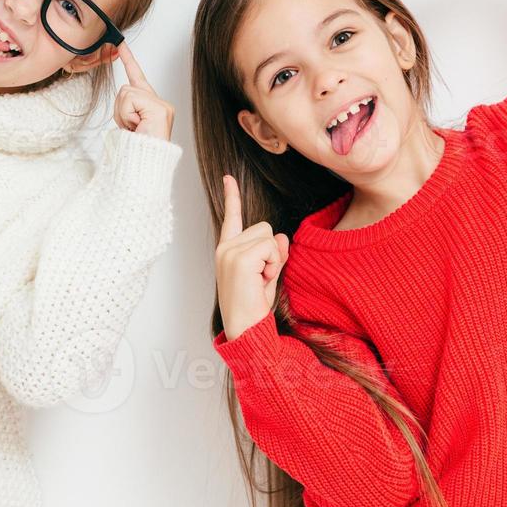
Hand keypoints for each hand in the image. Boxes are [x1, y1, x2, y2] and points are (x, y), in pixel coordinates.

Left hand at [111, 41, 174, 141]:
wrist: (146, 166)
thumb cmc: (137, 151)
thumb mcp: (128, 125)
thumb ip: (127, 108)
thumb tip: (123, 96)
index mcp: (152, 105)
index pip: (138, 77)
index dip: (129, 60)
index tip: (120, 44)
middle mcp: (160, 102)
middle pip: (126, 88)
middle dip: (120, 110)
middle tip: (131, 128)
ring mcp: (161, 105)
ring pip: (126, 94)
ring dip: (123, 115)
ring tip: (135, 130)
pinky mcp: (159, 108)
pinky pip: (130, 101)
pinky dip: (127, 116)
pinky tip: (138, 128)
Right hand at [215, 173, 289, 339]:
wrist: (245, 329)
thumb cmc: (254, 307)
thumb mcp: (267, 275)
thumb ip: (273, 253)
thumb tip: (281, 236)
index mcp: (226, 250)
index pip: (231, 218)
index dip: (232, 196)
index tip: (228, 177)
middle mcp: (224, 248)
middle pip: (263, 227)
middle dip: (271, 251)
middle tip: (262, 278)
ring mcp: (229, 252)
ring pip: (268, 237)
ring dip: (273, 260)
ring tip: (260, 281)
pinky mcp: (240, 259)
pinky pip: (270, 247)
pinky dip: (272, 265)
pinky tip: (261, 281)